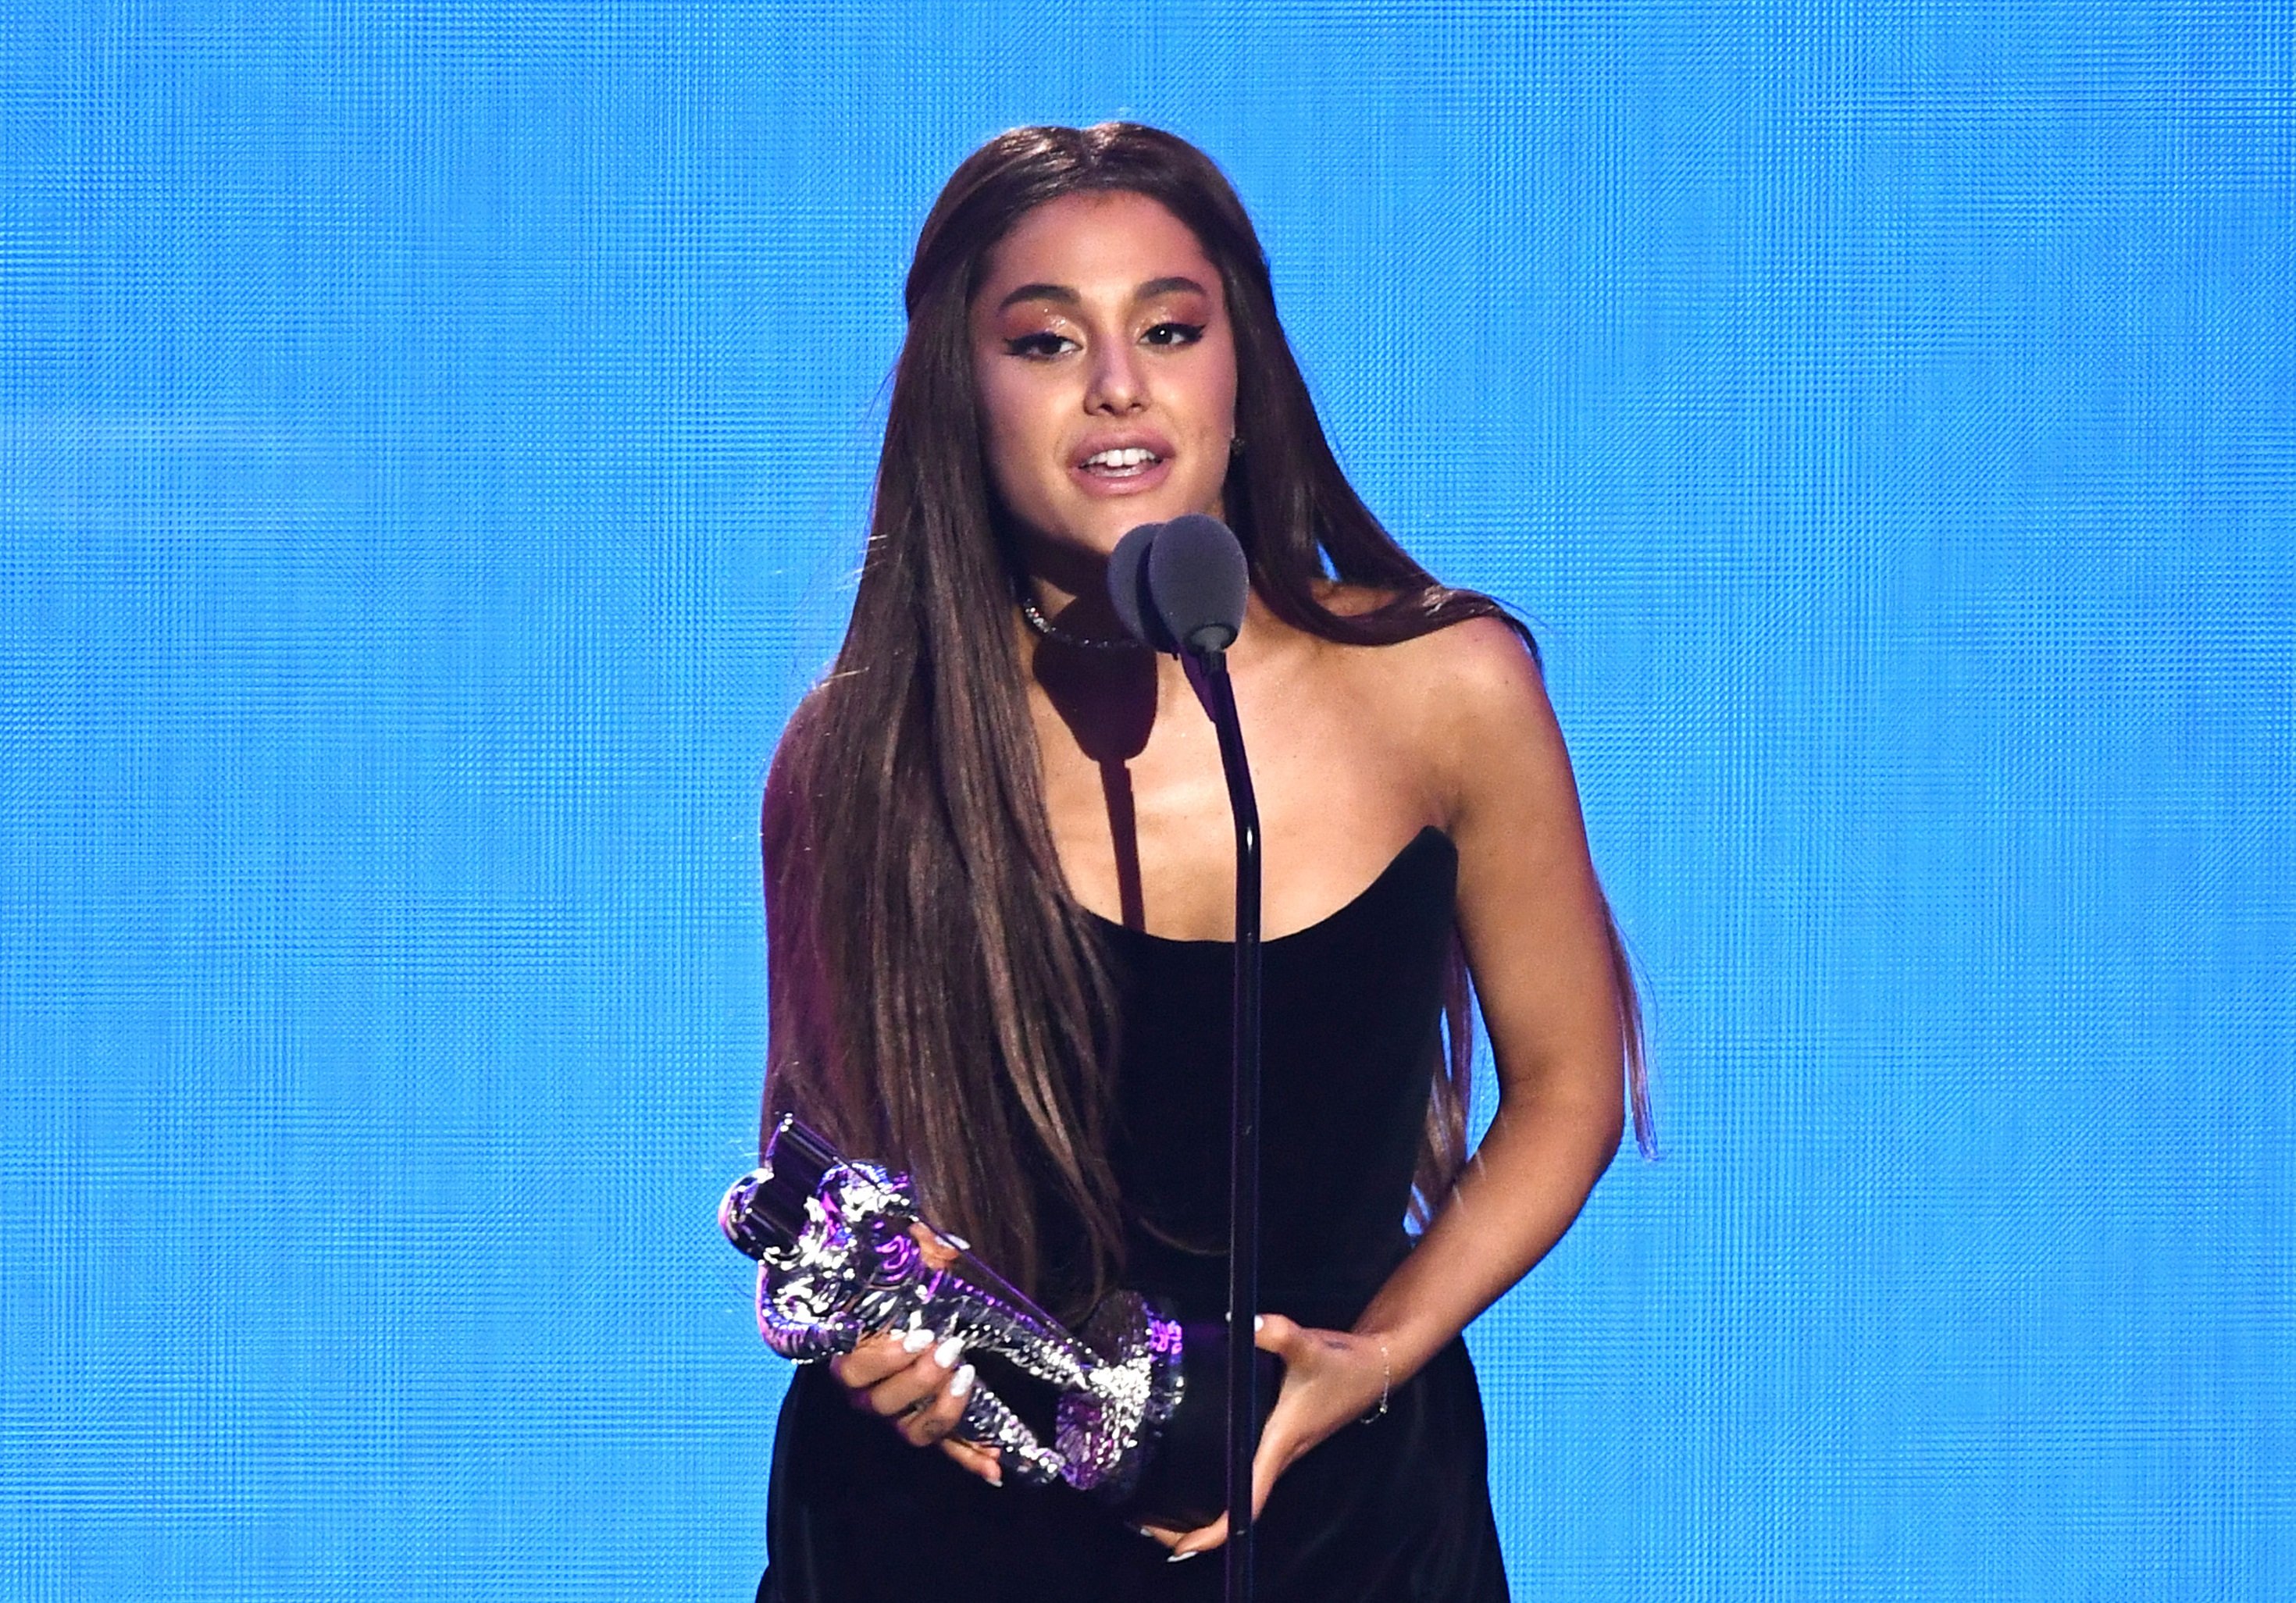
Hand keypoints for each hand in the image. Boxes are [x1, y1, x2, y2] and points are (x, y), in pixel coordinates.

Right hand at [821, 1227, 1002, 1486]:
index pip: (853, 1368)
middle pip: (882, 1403)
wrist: (903, 1313)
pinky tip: (997, 1468)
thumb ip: (916, 1245)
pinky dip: (971, 1459)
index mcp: (851, 1354)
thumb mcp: (907, 1260)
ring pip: (911, 1431)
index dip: (884, 1358)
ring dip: (941, 1410)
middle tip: (950, 1347)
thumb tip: (935, 1237)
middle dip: (919, 1378)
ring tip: (966, 1376)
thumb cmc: (897, 1287)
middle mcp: (867, 1392)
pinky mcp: (926, 1425)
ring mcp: (897, 1414)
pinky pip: (945, 1449)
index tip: (916, 1336)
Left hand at [1140, 1314, 1392, 1559]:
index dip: (1215, 1530)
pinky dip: (1220, 1477)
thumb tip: (1250, 1322)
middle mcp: (1278, 1454)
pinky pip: (1245, 1469)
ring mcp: (1279, 1448)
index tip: (1182, 1545)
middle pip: (1237, 1507)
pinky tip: (1196, 1462)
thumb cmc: (1345, 1364)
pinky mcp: (1279, 1435)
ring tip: (1161, 1506)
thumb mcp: (1311, 1347)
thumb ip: (1280, 1334)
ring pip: (1240, 1490)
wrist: (1374, 1364)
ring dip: (1204, 1504)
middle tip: (1150, 1524)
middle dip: (1194, 1525)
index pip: (1247, 1501)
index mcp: (1280, 1445)